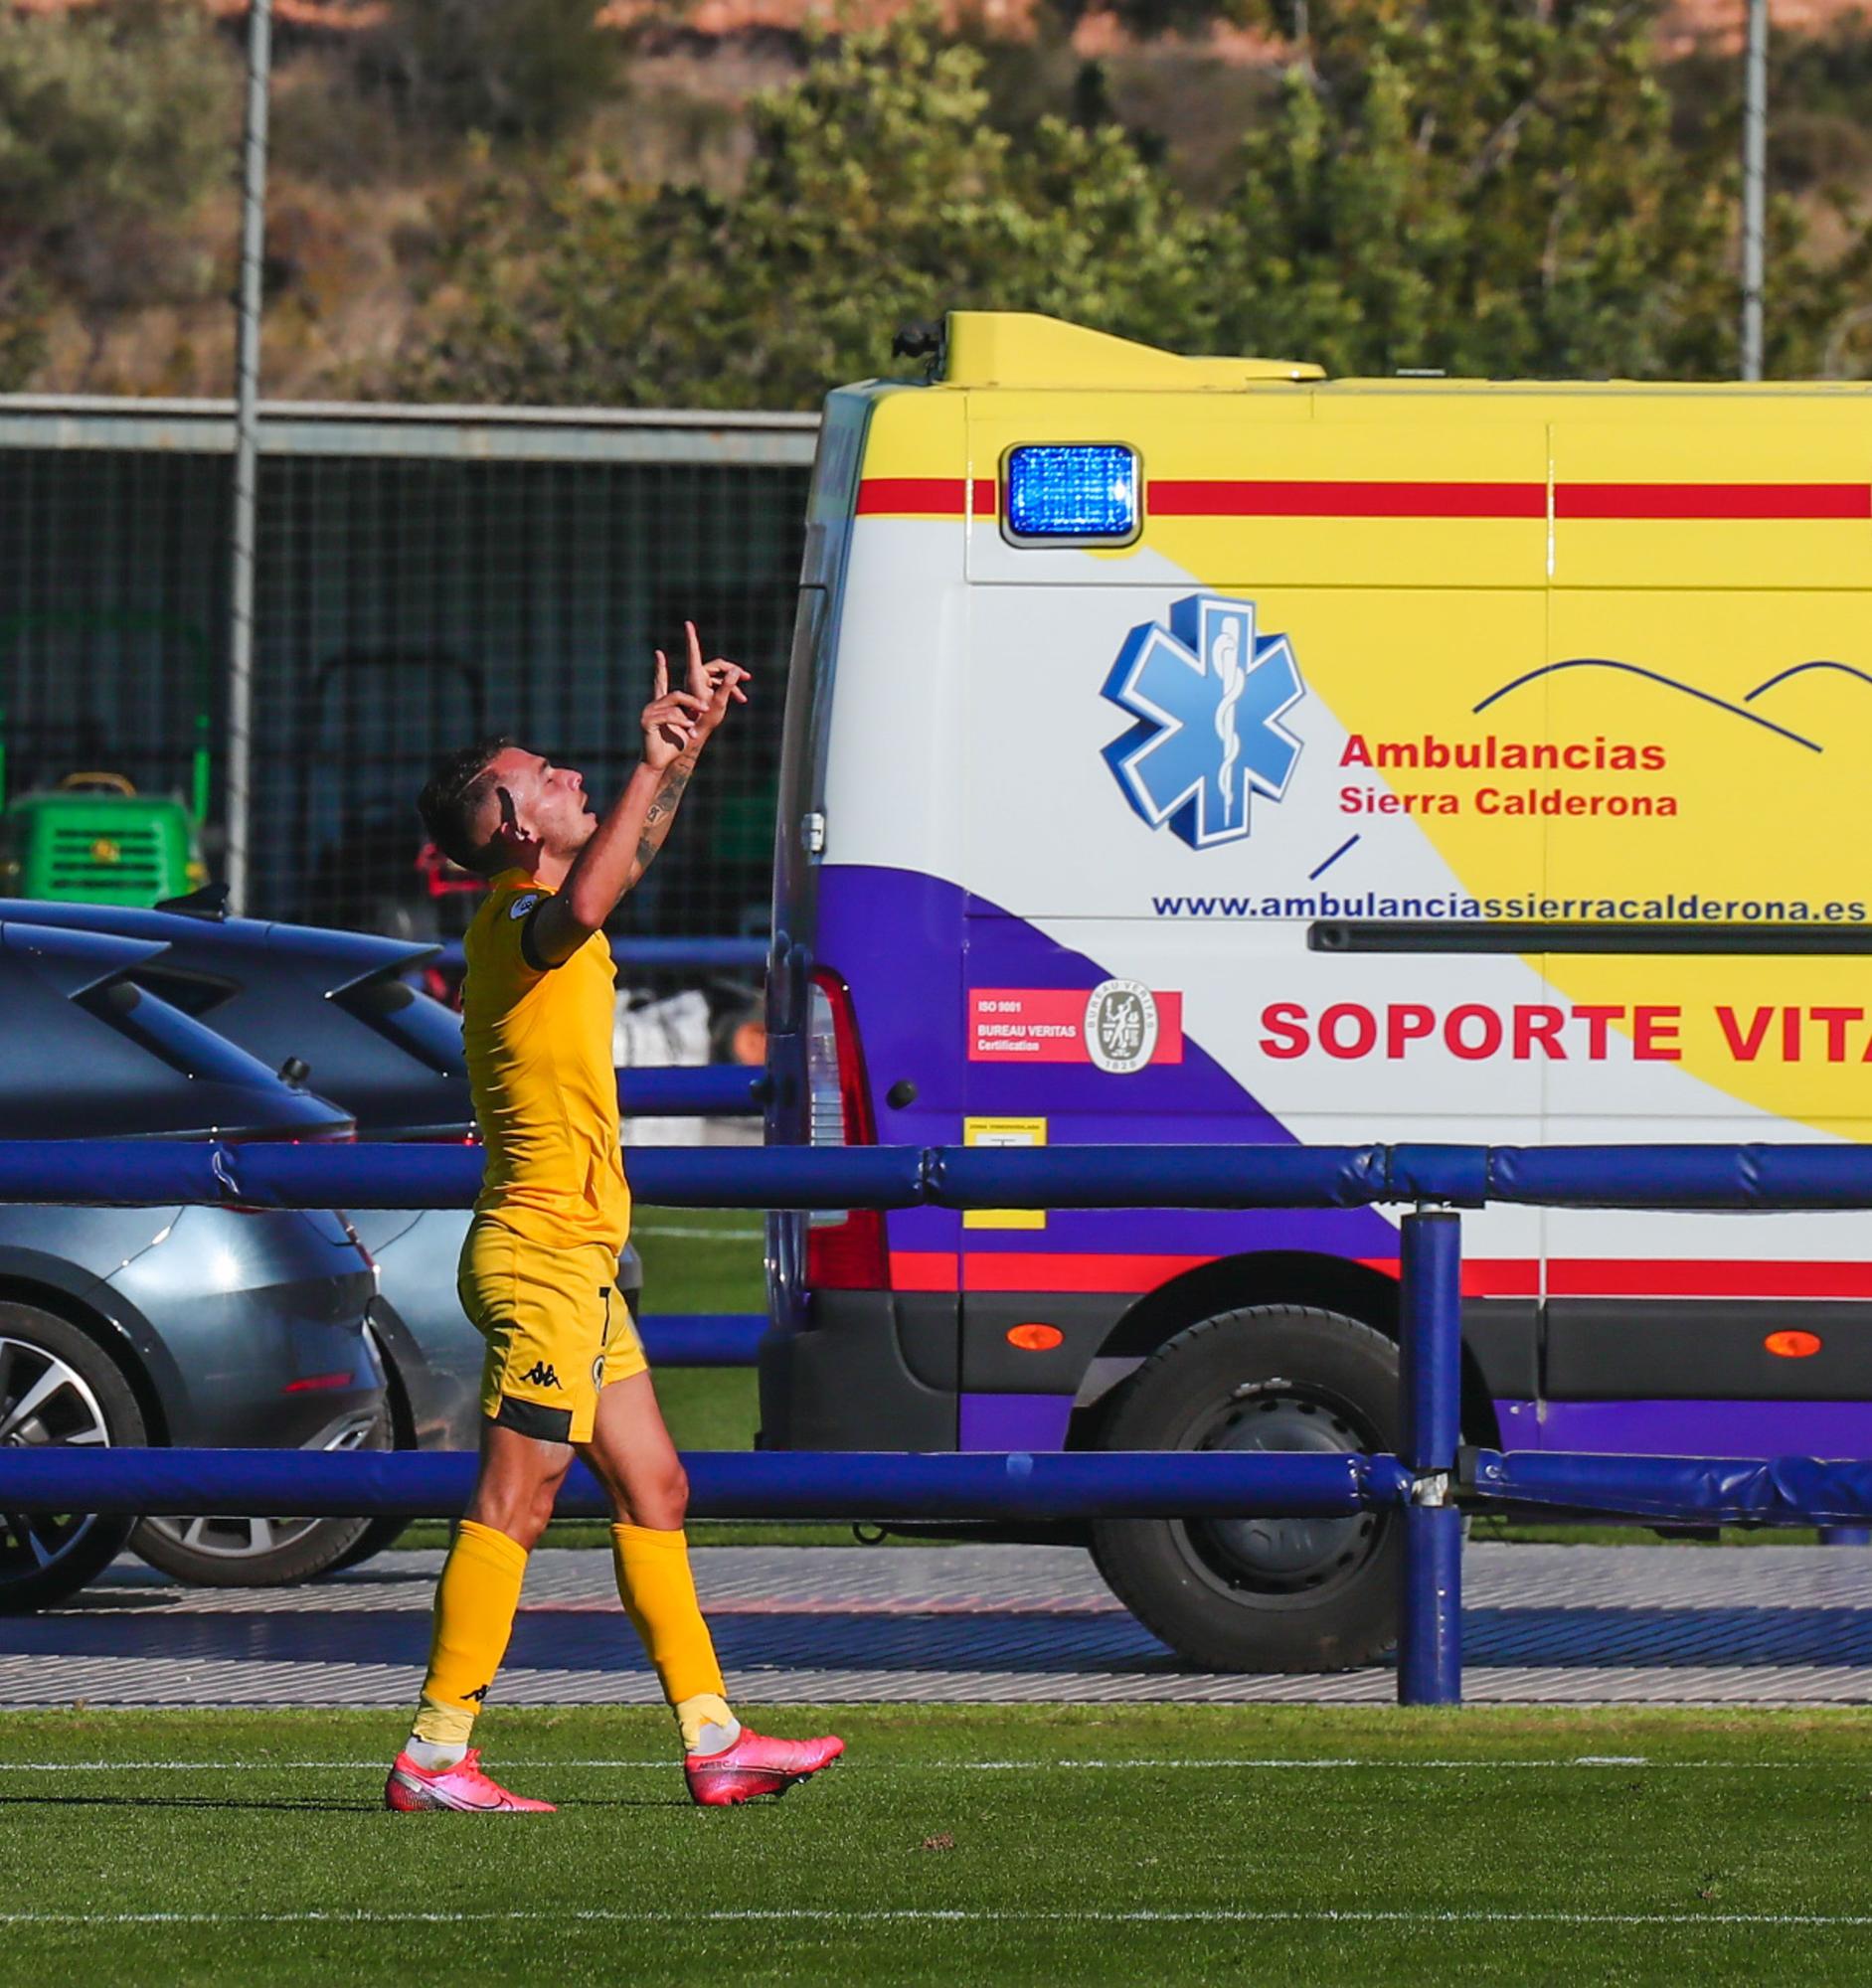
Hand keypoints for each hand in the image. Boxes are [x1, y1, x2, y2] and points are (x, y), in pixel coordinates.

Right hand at [640, 647, 708, 771]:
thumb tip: (705, 703)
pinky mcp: (646, 721)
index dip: (659, 667)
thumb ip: (695, 713)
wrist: (660, 763)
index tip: (658, 653)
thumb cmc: (675, 746)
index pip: (659, 681)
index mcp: (661, 704)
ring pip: (674, 702)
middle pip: (677, 694)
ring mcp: (648, 712)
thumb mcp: (689, 726)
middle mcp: (653, 705)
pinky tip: (689, 727)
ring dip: (689, 712)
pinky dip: (681, 720)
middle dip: (694, 701)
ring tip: (696, 723)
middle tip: (706, 709)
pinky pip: (669, 714)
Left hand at [678, 619, 749, 745]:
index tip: (687, 623)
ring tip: (743, 698)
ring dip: (733, 684)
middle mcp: (696, 678)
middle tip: (747, 677)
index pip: (694, 652)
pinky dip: (729, 690)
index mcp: (695, 677)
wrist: (694, 736)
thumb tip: (736, 670)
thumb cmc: (703, 721)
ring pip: (720, 677)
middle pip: (717, 666)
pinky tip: (739, 700)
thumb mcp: (719, 703)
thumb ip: (728, 686)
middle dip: (733, 671)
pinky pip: (718, 685)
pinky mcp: (702, 691)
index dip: (691, 637)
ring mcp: (699, 684)